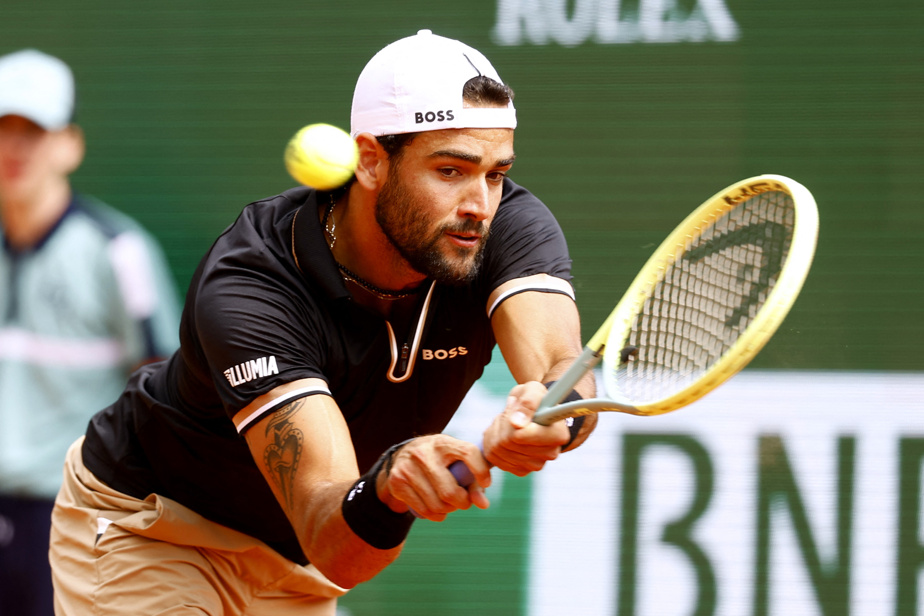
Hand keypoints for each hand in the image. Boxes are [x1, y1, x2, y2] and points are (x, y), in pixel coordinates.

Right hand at [376, 435, 491, 521]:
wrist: (403, 455)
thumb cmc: (440, 461)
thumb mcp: (456, 461)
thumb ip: (474, 482)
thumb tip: (483, 504)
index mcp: (443, 443)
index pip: (468, 453)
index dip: (481, 470)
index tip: (486, 482)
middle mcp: (424, 453)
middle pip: (450, 491)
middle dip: (462, 502)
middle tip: (463, 501)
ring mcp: (408, 468)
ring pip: (437, 505)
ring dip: (448, 510)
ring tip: (449, 504)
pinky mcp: (397, 482)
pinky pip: (423, 510)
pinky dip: (435, 516)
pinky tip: (437, 510)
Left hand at [481, 381, 569, 476]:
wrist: (534, 412)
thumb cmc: (535, 399)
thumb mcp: (533, 390)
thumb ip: (528, 401)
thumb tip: (517, 423)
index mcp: (558, 434)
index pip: (522, 436)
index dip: (511, 422)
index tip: (514, 409)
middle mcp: (550, 453)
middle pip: (507, 443)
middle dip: (502, 424)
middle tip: (511, 413)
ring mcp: (535, 465)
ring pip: (498, 450)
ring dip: (496, 432)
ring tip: (508, 422)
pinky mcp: (521, 470)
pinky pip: (494, 458)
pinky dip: (492, 443)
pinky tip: (503, 434)